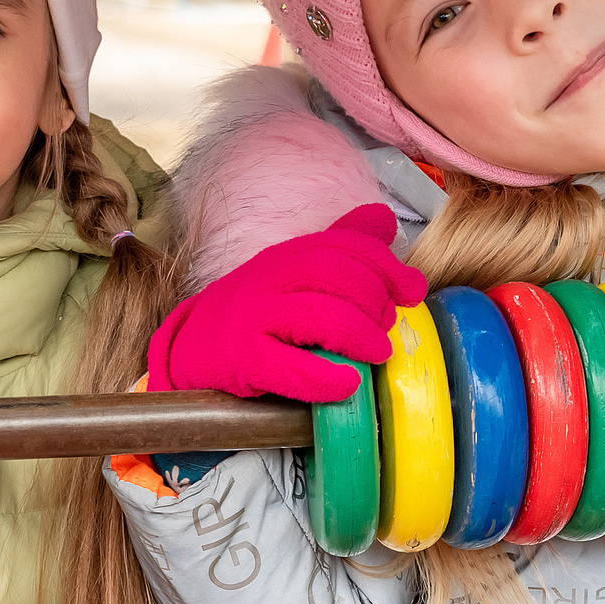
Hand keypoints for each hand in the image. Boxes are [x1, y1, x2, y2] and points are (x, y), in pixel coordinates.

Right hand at [146, 203, 426, 402]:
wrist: (191, 350)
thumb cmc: (254, 313)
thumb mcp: (291, 271)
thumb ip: (339, 246)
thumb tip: (384, 219)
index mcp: (287, 257)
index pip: (344, 246)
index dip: (387, 266)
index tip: (413, 291)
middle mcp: (270, 279)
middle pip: (335, 275)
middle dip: (374, 300)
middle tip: (387, 329)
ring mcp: (254, 319)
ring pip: (317, 316)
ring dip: (359, 335)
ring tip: (378, 354)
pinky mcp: (243, 361)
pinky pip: (289, 367)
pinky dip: (326, 377)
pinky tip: (347, 384)